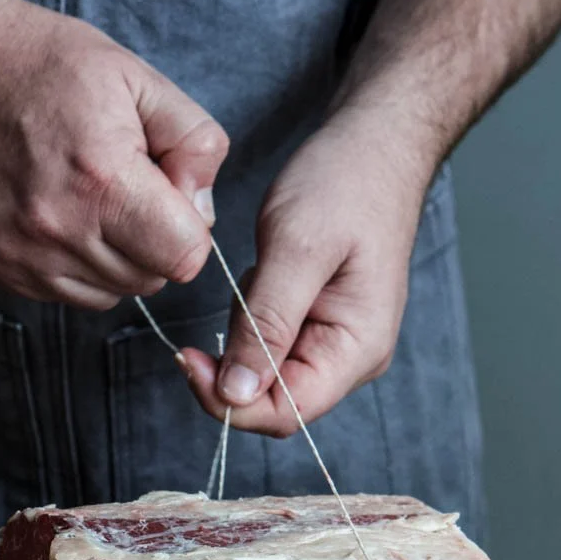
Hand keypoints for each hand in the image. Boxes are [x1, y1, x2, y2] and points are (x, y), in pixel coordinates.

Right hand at [0, 0, 228, 306]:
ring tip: (93, 201)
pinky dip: (79, 267)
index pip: (184, 257)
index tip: (169, 195)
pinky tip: (64, 217)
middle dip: (155, 243)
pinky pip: (68, 295)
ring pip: (112, 294)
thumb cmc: (52, 68)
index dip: (190, 228)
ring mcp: (22, 254)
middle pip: (150, 280)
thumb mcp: (141, 80)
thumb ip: (195, 144)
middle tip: (129, 190)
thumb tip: (204, 210)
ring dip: (117, 260)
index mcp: (102, 180)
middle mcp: (58, 228)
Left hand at [178, 108, 432, 433]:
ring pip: (263, 371)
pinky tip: (265, 271)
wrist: (374, 145)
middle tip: (233, 292)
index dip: (229, 402)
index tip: (186, 359)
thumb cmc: (345, 184)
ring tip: (262, 268)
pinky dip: (252, 314)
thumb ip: (267, 325)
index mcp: (357, 349)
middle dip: (236, 358)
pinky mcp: (315, 326)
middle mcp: (350, 359)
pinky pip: (267, 342)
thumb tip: (236, 395)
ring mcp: (334, 344)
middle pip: (272, 399)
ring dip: (243, 330)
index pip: (285, 413)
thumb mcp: (297, 248)